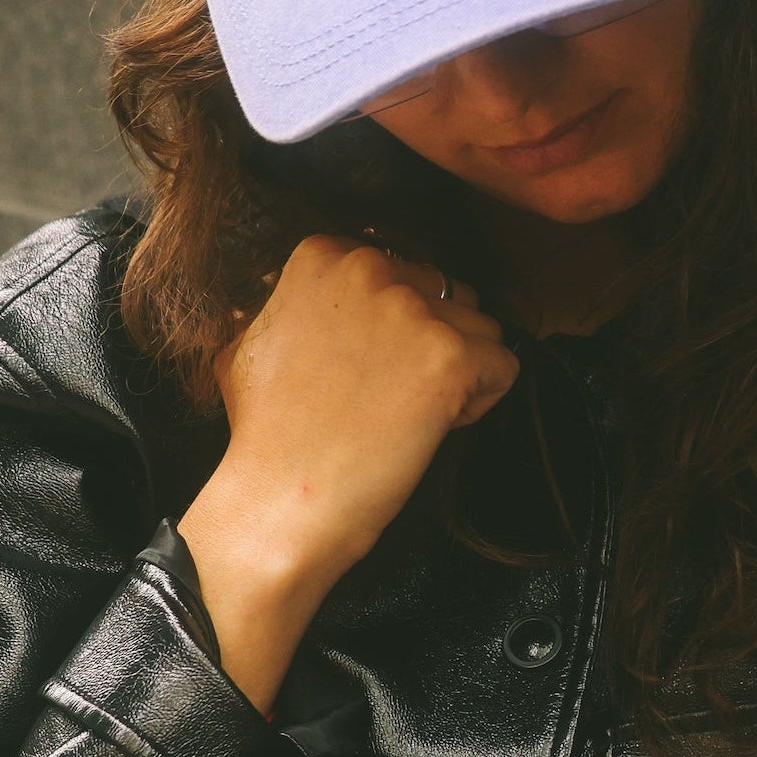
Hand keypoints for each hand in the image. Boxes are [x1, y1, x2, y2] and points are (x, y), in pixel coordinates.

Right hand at [178, 236, 517, 712]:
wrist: (279, 500)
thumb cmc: (265, 435)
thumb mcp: (253, 340)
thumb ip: (298, 304)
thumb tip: (317, 299)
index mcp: (322, 257)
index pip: (403, 273)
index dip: (393, 329)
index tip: (364, 369)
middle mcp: (369, 269)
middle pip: (445, 297)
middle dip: (429, 345)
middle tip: (384, 397)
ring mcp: (412, 312)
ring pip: (480, 330)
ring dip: (456, 373)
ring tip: (404, 415)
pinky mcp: (449, 357)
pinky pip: (503, 367)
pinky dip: (478, 404)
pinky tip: (427, 428)